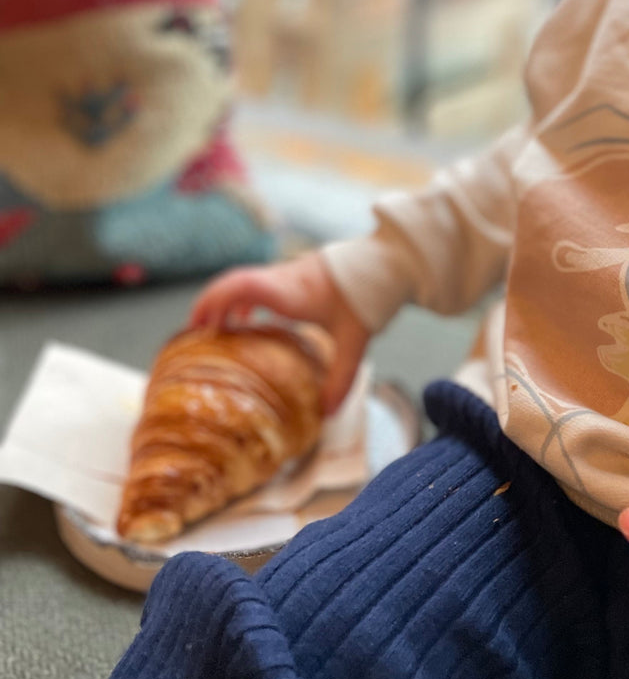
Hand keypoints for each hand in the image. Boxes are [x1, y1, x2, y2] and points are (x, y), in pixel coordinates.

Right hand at [189, 253, 369, 413]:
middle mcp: (282, 278)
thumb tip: (326, 414)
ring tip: (215, 331)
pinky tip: (249, 320)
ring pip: (243, 281)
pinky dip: (244, 300)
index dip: (215, 302)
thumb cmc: (367, 296)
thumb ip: (341, 378)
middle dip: (209, 306)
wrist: (383, 263)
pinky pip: (258, 284)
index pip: (242, 286)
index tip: (202, 327)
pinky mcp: (294, 274)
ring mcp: (287, 273)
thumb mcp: (356, 340)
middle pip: (232, 283)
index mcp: (290, 292)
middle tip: (194, 335)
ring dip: (225, 303)